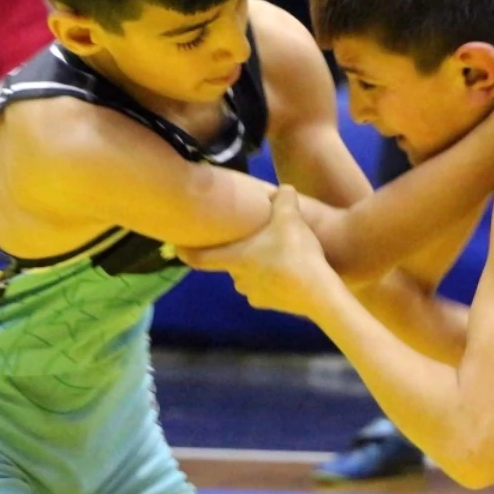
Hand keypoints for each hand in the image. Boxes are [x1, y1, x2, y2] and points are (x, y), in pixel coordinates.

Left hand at [177, 187, 338, 317]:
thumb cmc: (295, 254)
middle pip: (229, 264)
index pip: (200, 258)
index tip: (175, 248)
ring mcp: (254, 294)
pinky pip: (264, 289)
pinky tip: (287, 272)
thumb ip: (284, 199)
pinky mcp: (271, 305)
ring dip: (254, 267)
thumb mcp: (290, 218)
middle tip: (249, 239)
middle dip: (236, 253)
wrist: (318, 292)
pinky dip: (271, 281)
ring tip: (273, 254)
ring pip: (247, 277)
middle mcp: (239, 278)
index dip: (185, 252)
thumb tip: (284, 188)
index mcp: (235, 258)